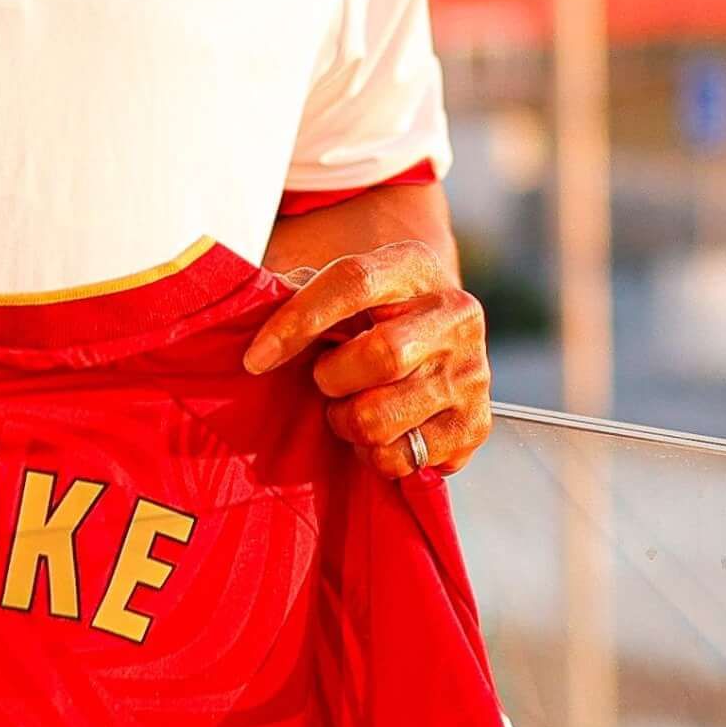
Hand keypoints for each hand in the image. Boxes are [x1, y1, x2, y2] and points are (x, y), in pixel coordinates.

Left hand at [240, 241, 489, 481]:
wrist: (435, 344)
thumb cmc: (368, 319)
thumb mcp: (340, 290)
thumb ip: (299, 294)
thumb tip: (249, 315)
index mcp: (415, 266)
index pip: (353, 282)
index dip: (298, 322)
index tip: (256, 358)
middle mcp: (455, 314)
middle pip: (382, 356)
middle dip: (333, 379)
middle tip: (325, 381)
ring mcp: (472, 372)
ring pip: (383, 417)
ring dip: (348, 422)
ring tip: (352, 408)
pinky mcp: (476, 425)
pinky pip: (402, 459)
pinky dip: (375, 455)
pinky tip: (381, 432)